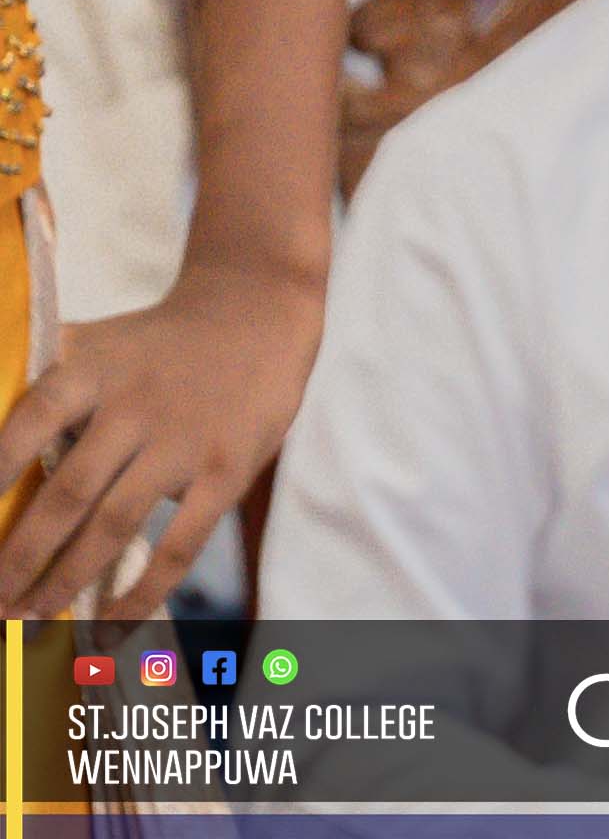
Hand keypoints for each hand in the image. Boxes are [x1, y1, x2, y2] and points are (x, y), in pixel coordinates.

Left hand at [0, 253, 322, 614]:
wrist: (257, 309)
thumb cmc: (160, 341)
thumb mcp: (103, 341)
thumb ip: (48, 376)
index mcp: (98, 368)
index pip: (37, 414)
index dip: (0, 461)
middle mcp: (136, 404)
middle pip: (69, 491)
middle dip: (22, 556)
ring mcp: (184, 440)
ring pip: (114, 524)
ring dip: (66, 580)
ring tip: (31, 618)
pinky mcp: (225, 471)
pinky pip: (178, 546)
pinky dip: (141, 593)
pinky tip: (109, 625)